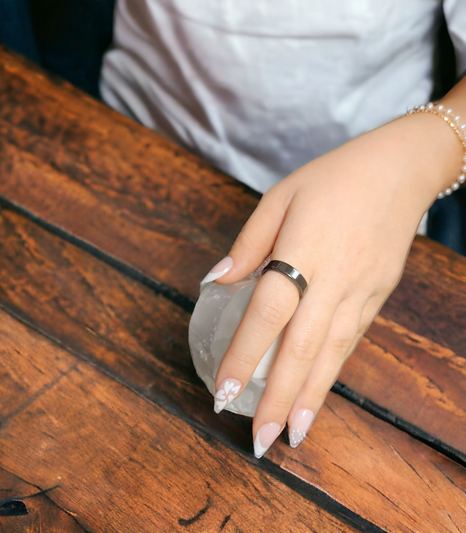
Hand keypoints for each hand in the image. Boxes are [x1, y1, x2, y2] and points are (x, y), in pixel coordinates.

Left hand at [207, 112, 459, 456]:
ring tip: (292, 435)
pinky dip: (332, 373)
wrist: (402, 169)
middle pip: (302, 348)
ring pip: (331, 354)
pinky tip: (318, 395)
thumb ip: (247, 244)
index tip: (224, 392)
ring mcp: (361, 291)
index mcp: (302, 250)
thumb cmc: (331, 178)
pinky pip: (350, 341)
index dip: (245, 356)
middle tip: (259, 440)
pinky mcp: (378, 296)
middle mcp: (334, 279)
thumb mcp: (279, 197)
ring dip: (310, 398)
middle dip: (279, 398)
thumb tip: (216, 282)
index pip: (267, 313)